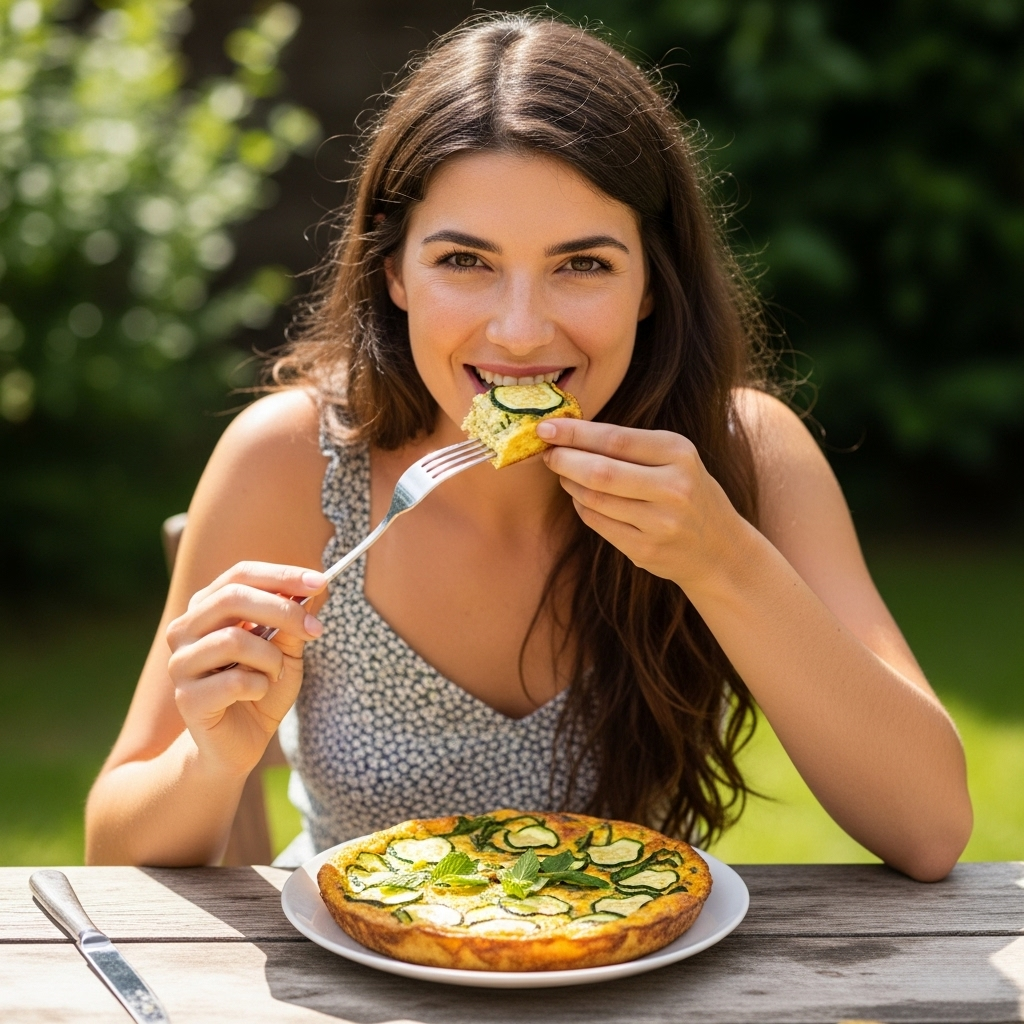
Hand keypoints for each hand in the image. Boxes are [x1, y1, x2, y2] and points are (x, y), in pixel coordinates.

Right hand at [166, 562, 326, 775]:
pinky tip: (258, 694)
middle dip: (283, 610)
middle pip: (232, 598)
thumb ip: (294, 620)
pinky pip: (234, 681)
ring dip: (271, 658)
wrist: (240, 744)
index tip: (320, 582)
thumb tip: (316, 587)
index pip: (240, 574)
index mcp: (206, 608)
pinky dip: (260, 686)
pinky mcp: (186, 698)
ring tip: (275, 674)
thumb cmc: (262, 688)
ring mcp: (180, 663)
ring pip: (234, 639)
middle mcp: (184, 629)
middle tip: (315, 629)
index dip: (281, 575)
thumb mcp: (286, 650)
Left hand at [538, 419, 744, 589]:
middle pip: (600, 472)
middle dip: (564, 460)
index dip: (575, 433)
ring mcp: (660, 523)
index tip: (546, 428)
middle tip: (547, 454)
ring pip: (593, 499)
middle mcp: (673, 488)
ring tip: (564, 474)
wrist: (717, 548)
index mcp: (679, 453)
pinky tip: (582, 498)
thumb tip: (567, 433)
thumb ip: (629, 445)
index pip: (615, 439)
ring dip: (570, 484)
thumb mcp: (674, 459)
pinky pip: (597, 523)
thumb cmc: (686, 492)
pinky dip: (581, 507)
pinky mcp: (645, 549)